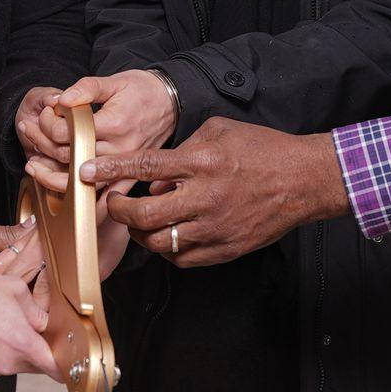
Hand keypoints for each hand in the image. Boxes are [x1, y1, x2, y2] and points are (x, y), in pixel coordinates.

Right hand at [0, 246, 56, 378]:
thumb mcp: (17, 290)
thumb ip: (38, 312)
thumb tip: (45, 323)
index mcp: (22, 344)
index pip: (55, 368)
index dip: (66, 363)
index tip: (70, 358)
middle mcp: (7, 362)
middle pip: (38, 365)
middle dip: (42, 349)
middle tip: (38, 328)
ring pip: (19, 363)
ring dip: (21, 348)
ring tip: (9, 321)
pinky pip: (2, 361)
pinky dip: (4, 349)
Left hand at [24, 69, 178, 193]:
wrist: (172, 103)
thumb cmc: (143, 91)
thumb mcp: (114, 81)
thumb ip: (86, 88)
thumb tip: (61, 100)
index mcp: (115, 125)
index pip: (68, 134)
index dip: (47, 123)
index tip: (46, 113)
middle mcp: (120, 151)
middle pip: (68, 157)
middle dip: (42, 145)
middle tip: (30, 132)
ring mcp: (124, 168)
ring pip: (79, 183)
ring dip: (50, 178)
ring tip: (34, 167)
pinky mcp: (129, 179)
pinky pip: (100, 197)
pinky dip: (77, 197)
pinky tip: (58, 189)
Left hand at [86, 118, 348, 268]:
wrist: (306, 180)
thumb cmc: (264, 150)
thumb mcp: (220, 132)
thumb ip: (181, 152)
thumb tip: (154, 181)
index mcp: (203, 162)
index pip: (145, 166)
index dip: (111, 170)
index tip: (85, 172)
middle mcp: (206, 197)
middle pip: (145, 215)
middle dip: (120, 211)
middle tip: (115, 204)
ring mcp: (216, 228)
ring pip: (160, 243)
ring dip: (142, 233)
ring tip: (141, 221)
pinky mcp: (226, 249)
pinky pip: (183, 259)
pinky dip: (168, 250)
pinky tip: (169, 235)